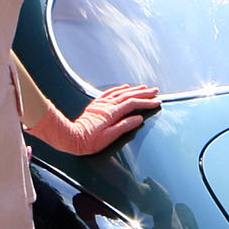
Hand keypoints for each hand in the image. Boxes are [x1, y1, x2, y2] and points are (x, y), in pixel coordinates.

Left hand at [33, 84, 158, 155]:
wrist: (70, 137)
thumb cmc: (89, 141)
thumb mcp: (109, 137)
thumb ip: (124, 126)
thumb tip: (138, 119)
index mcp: (112, 113)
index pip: (133, 104)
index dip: (146, 102)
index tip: (157, 102)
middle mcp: (108, 105)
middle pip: (129, 95)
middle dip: (144, 93)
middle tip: (156, 91)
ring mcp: (101, 103)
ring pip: (121, 92)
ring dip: (134, 89)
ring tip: (144, 87)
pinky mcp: (96, 104)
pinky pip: (110, 92)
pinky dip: (119, 88)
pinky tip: (124, 87)